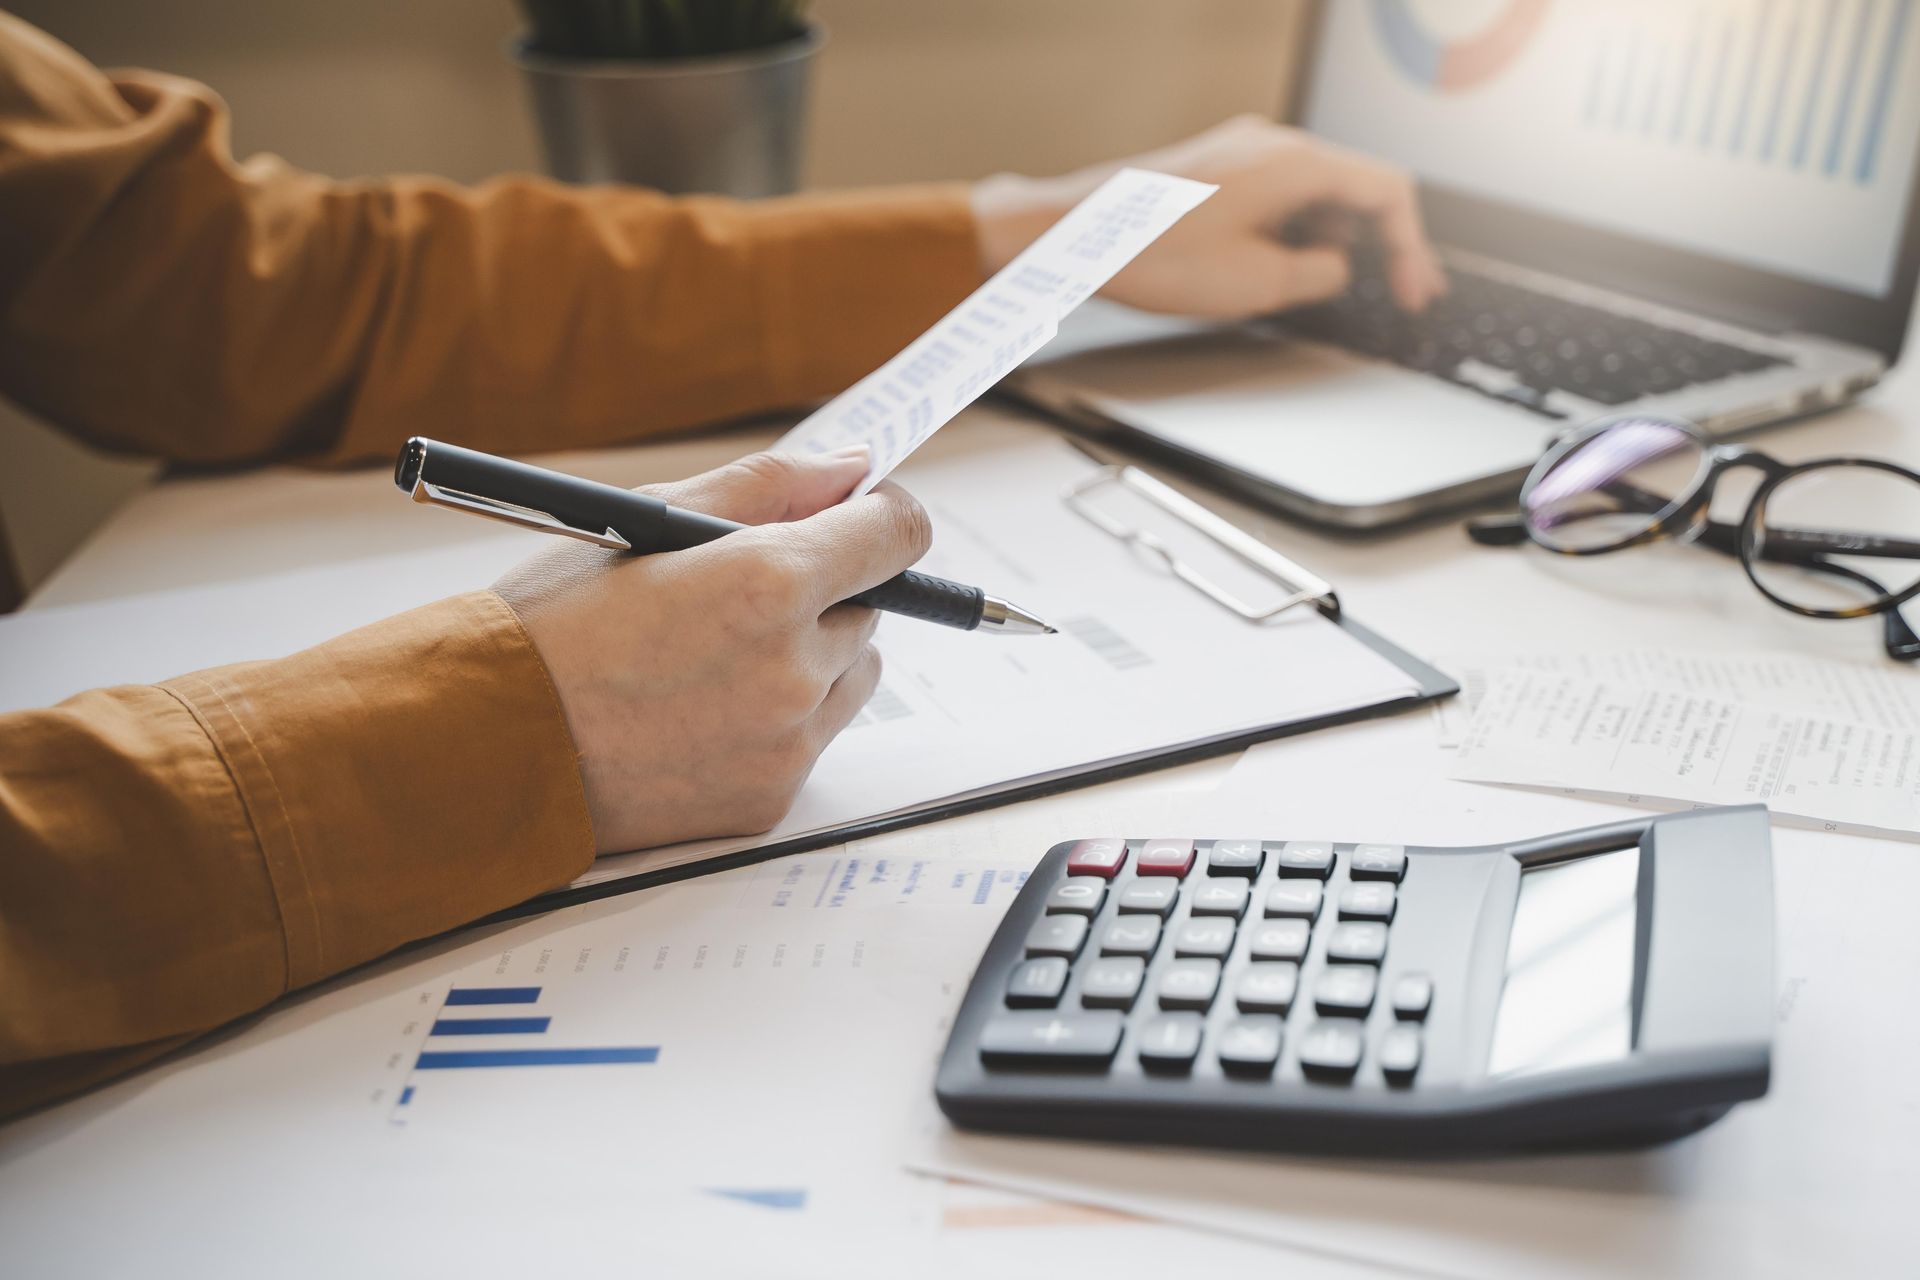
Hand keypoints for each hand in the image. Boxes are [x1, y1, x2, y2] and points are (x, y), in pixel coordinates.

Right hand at [492, 447, 931, 854]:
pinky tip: (697, 713)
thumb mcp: (651, 518)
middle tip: (732, 598)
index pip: (897, 536)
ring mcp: (787, 741)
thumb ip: (770, 485)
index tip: (860, 516)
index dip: (883, 517)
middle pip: (870, 609)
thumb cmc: (553, 623)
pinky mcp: (770, 797)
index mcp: (768, 582)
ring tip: (710, 659)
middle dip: (822, 592)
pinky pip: (809, 740)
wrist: (487, 744)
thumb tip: (855, 469)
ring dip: (808, 659)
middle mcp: (793, 667)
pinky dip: (775, 722)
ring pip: (850, 677)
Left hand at [972, 114, 1446, 319]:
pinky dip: (1295, 229)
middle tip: (1399, 291)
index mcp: (1297, 163)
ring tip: (1317, 286)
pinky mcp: (1217, 168)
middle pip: (1355, 187)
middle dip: (1379, 244)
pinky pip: (1278, 193)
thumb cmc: (1152, 254)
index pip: (1388, 192)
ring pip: (1316, 191)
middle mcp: (1274, 144)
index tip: (1415, 290)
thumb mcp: (1256, 284)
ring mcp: (1243, 151)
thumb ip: (1318, 274)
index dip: (1412, 246)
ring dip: (1332, 238)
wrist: (1075, 236)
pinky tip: (1277, 265)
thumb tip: (1335, 267)